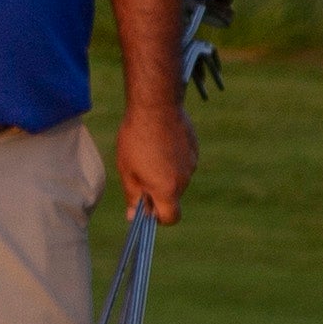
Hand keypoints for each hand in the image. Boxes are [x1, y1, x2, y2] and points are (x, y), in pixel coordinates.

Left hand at [118, 102, 198, 221]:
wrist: (156, 106)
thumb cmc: (136, 140)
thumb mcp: (127, 171)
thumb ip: (133, 196)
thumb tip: (133, 217)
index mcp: (167, 189)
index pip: (171, 218)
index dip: (159, 217)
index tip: (146, 205)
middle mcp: (184, 180)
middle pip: (173, 197)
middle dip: (159, 191)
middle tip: (141, 172)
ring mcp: (192, 164)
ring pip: (178, 178)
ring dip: (165, 173)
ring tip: (149, 153)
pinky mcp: (194, 149)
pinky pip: (183, 162)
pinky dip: (173, 159)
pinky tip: (160, 143)